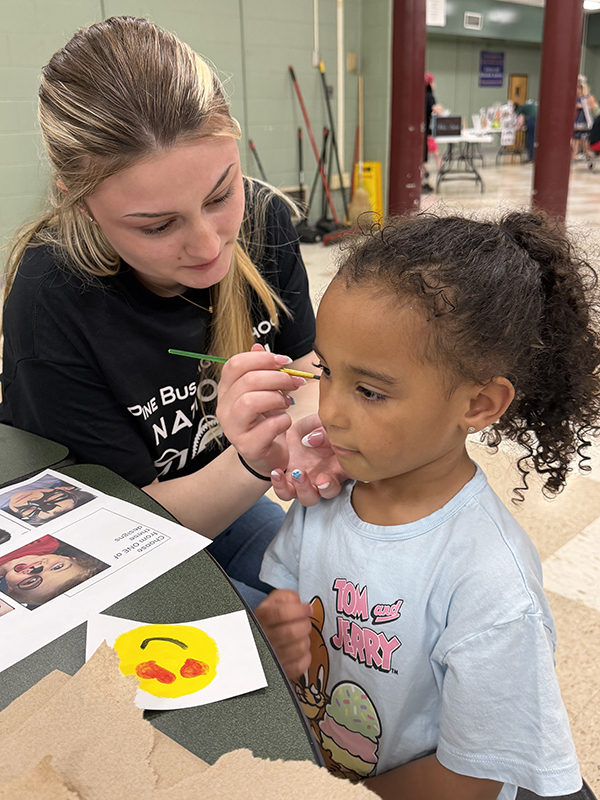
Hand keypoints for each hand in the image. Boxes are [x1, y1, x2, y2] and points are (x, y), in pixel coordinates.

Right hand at [216, 345, 305, 475]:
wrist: (266, 455)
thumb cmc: (264, 421)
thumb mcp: (263, 392)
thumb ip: (259, 370)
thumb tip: (259, 347)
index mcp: (227, 390)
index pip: (234, 365)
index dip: (261, 359)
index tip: (284, 361)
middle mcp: (224, 408)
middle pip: (246, 381)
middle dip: (276, 378)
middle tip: (294, 382)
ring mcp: (233, 428)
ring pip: (250, 402)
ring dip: (276, 398)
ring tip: (288, 403)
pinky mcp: (247, 446)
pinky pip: (267, 427)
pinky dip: (282, 421)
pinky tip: (285, 421)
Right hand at [254, 590, 312, 679]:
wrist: (258, 637)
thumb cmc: (270, 618)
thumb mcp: (273, 601)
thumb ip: (287, 596)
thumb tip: (301, 604)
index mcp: (262, 617)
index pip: (282, 613)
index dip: (300, 610)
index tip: (308, 609)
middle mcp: (265, 637)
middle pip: (293, 632)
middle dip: (305, 625)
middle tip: (305, 622)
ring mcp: (271, 656)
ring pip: (299, 648)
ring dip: (306, 640)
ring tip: (302, 636)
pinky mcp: (280, 670)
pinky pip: (300, 665)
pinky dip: (306, 656)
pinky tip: (300, 649)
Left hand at [271, 414, 348, 505]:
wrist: (284, 433)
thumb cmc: (307, 430)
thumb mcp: (315, 424)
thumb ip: (321, 430)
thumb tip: (313, 439)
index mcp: (338, 463)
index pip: (349, 473)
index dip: (345, 475)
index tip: (329, 476)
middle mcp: (325, 477)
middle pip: (331, 491)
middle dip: (326, 488)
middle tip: (320, 479)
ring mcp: (308, 484)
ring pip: (309, 498)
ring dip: (304, 489)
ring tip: (296, 473)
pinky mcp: (290, 486)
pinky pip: (286, 494)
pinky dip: (281, 487)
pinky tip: (277, 473)